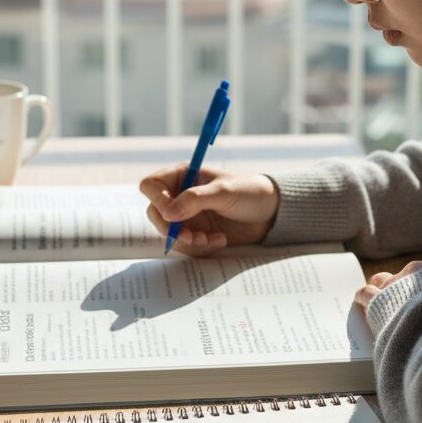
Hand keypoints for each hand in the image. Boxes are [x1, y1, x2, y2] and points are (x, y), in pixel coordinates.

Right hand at [139, 164, 279, 255]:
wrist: (269, 213)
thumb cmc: (248, 192)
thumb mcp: (223, 192)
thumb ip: (195, 200)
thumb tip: (168, 213)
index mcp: (183, 176)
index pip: (152, 186)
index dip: (157, 200)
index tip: (173, 215)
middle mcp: (180, 195)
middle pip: (156, 213)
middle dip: (172, 228)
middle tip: (192, 236)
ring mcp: (187, 216)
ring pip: (169, 233)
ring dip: (188, 240)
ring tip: (212, 239)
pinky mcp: (196, 233)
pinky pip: (186, 245)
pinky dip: (201, 247)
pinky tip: (220, 240)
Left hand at [353, 255, 421, 313]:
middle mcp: (416, 270)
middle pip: (406, 276)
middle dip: (405, 289)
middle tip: (407, 306)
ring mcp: (395, 283)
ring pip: (382, 281)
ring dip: (382, 291)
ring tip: (381, 303)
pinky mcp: (378, 299)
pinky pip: (365, 293)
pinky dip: (362, 297)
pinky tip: (360, 301)